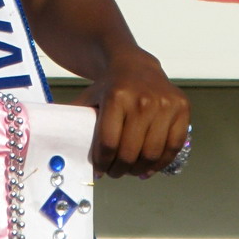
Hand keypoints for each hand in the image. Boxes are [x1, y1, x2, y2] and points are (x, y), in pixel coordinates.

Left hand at [76, 48, 189, 178]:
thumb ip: (75, 119)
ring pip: (152, 153)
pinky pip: (173, 146)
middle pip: (130, 152)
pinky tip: (149, 168)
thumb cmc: (110, 88)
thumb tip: (56, 142)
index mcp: (117, 96)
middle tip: (115, 173)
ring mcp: (165, 104)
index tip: (100, 169)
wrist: (136, 65)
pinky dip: (160, 163)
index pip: (108, 143)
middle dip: (119, 169)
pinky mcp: (182, 108)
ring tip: (131, 172)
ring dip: (139, 170)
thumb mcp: (89, 97)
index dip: (102, 162)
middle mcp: (143, 100)